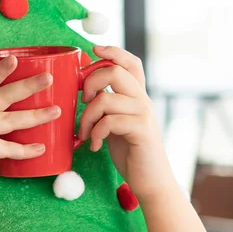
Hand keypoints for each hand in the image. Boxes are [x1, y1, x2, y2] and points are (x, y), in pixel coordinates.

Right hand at [0, 55, 60, 202]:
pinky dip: (25, 150)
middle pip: (1, 96)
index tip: (15, 58)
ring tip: (55, 111)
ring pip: (9, 119)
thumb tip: (12, 119)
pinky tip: (40, 149)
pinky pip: (6, 147)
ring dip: (35, 115)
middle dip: (27, 85)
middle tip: (48, 78)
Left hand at [79, 45, 175, 202]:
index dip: (112, 51)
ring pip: (105, 99)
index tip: (93, 50)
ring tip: (86, 134)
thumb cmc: (131, 153)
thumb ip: (107, 108)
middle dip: (89, 83)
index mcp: (137, 96)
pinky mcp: (141, 130)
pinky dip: (96, 133)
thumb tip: (84, 93)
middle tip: (82, 103)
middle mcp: (143, 100)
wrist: (150, 181)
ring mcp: (144, 114)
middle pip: (114, 71)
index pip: (130, 62)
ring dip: (87, 118)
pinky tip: (95, 146)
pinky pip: (109, 121)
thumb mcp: (116, 125)